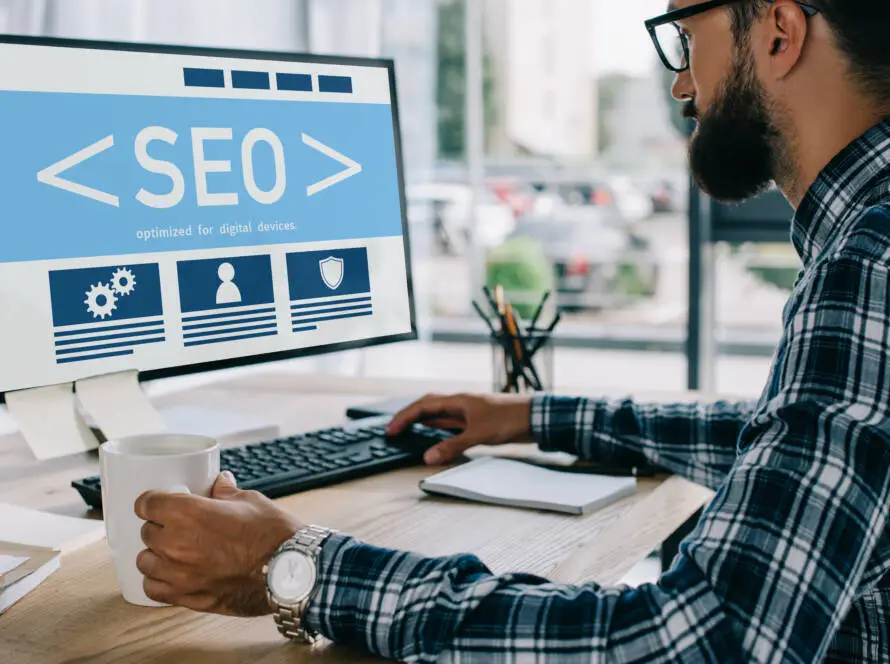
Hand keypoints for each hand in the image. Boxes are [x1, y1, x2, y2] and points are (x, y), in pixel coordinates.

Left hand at [134, 471, 302, 615]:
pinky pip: (153, 589)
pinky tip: (171, 575)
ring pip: (144, 561)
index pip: (146, 503)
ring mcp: (179, 573)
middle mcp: (176, 543)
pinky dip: (158, 581)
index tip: (158, 503)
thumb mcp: (249, 500)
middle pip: (146, 532)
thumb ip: (226, 492)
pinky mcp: (187, 596)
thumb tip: (220, 484)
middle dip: (159, 527)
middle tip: (177, 526)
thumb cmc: (271, 534)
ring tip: (173, 552)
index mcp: (187, 512)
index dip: (152, 502)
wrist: (289, 569)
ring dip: (156, 554)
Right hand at [386, 392, 533, 464]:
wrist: (534, 417)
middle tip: (393, 429)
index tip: (391, 429)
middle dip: (408, 417)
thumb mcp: (478, 435)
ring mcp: (468, 412)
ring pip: (438, 414)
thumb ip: (452, 446)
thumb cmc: (509, 419)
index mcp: (458, 401)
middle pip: (427, 406)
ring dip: (422, 421)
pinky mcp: (477, 421)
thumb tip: (428, 457)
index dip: (404, 417)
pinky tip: (434, 435)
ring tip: (407, 430)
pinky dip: (438, 429)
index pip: (423, 406)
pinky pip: (450, 423)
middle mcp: (461, 403)